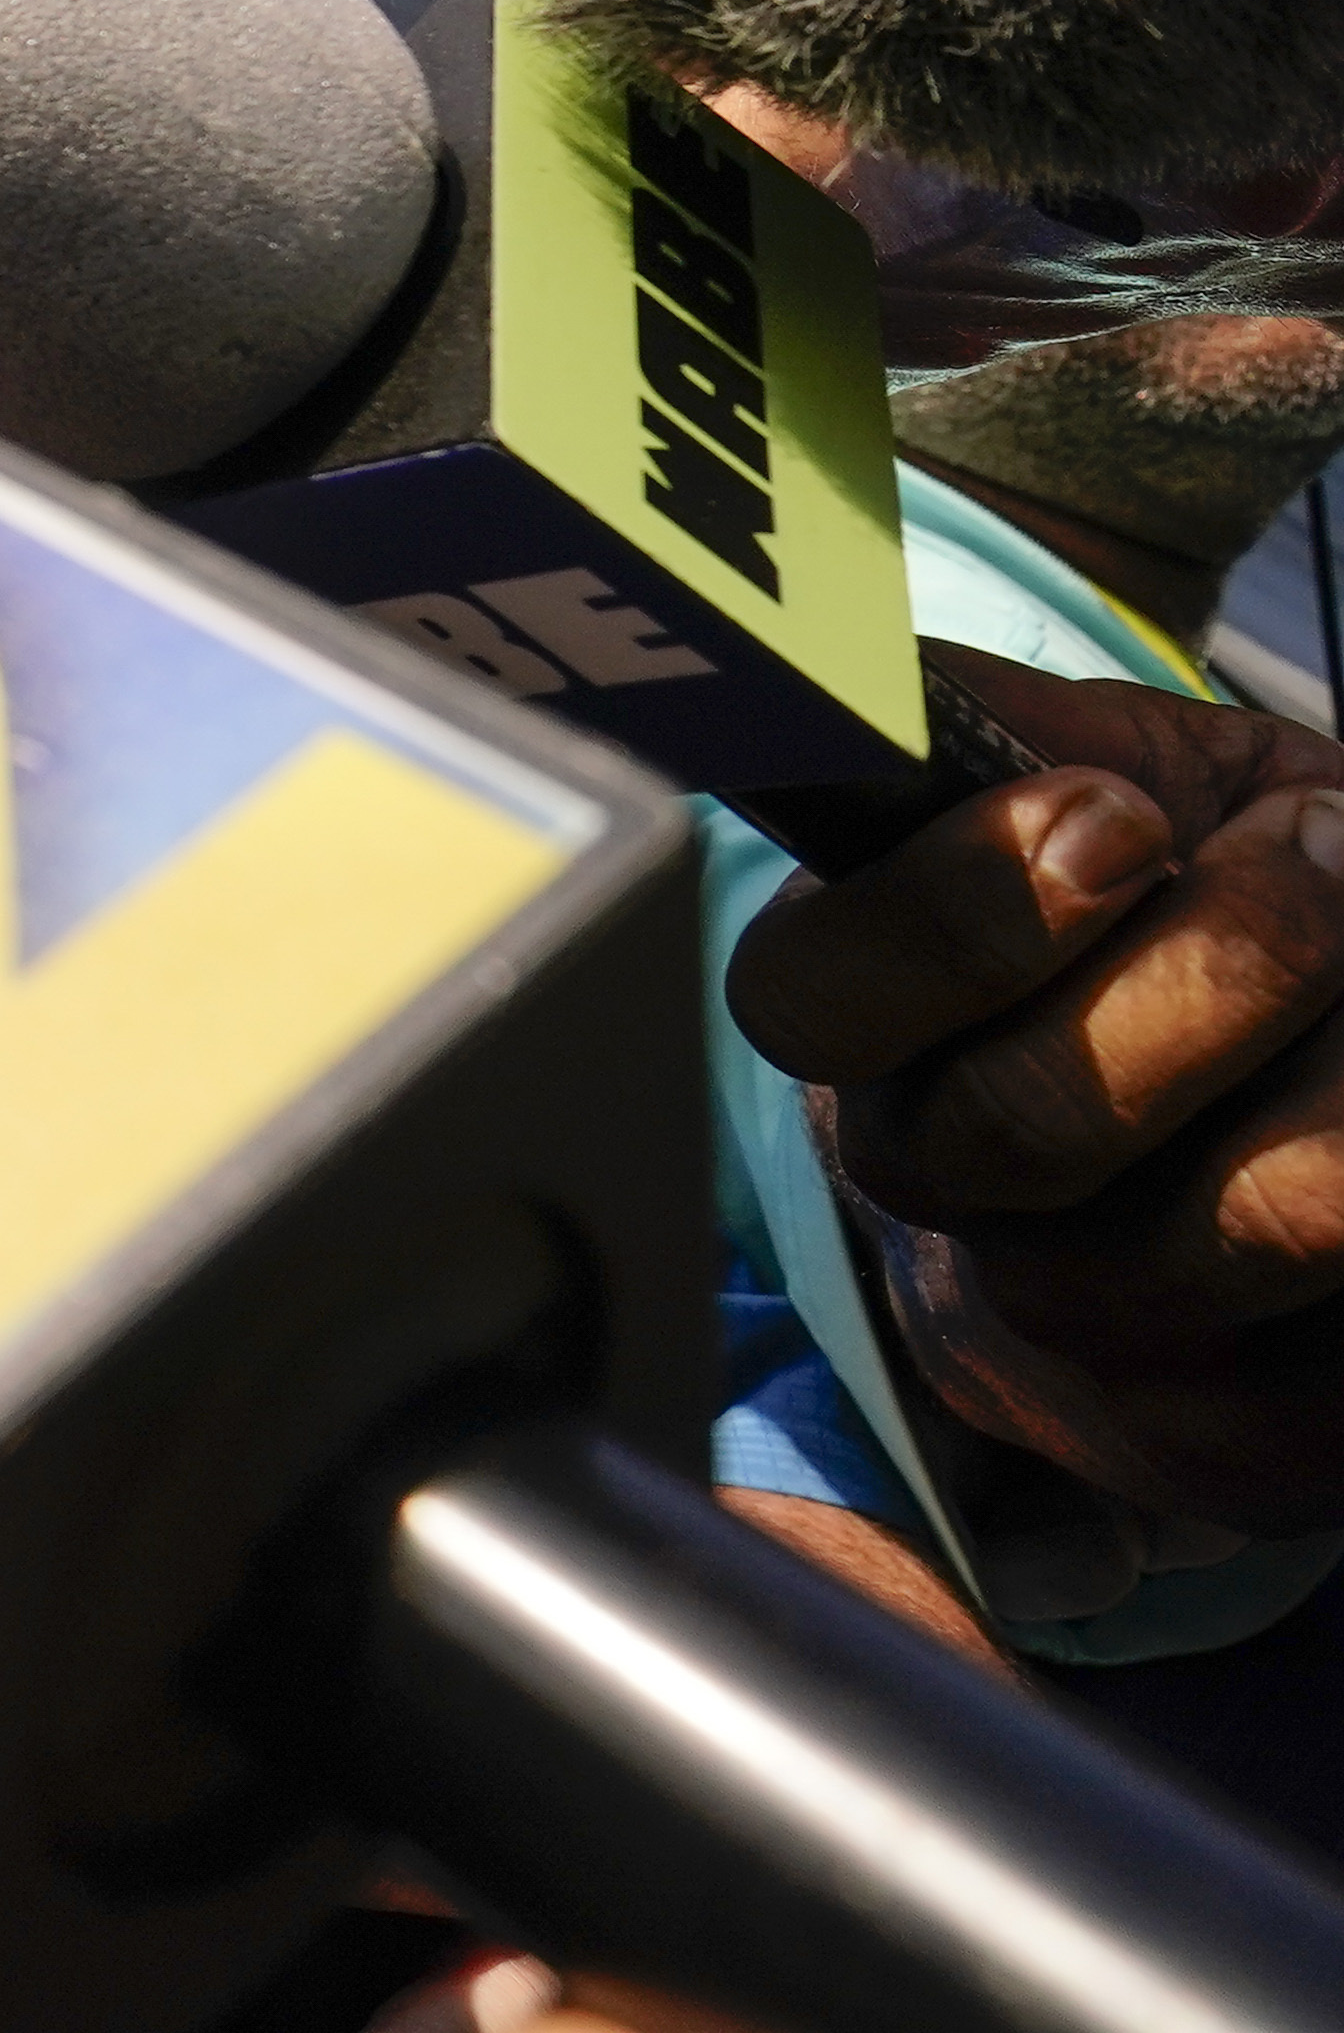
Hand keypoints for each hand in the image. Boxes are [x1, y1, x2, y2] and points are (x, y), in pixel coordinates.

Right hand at [724, 644, 1343, 1528]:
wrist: (1333, 1051)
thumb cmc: (1230, 885)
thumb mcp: (1123, 763)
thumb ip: (1000, 728)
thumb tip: (851, 667)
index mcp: (864, 1009)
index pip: (813, 995)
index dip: (964, 910)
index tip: (1115, 815)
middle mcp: (931, 1181)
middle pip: (1017, 1127)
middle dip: (1218, 967)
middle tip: (1332, 857)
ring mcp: (1072, 1326)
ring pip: (1202, 1239)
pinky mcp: (1226, 1438)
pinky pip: (1329, 1357)